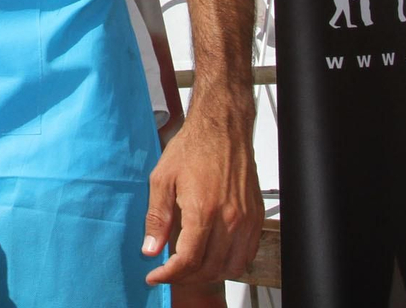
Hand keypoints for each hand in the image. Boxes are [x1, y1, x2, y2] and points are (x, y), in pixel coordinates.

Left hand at [142, 111, 261, 285]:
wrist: (222, 129)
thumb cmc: (193, 147)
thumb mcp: (162, 179)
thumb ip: (156, 217)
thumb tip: (150, 248)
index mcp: (203, 210)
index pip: (188, 260)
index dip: (169, 275)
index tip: (156, 276)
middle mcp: (229, 219)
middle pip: (210, 269)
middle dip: (185, 277)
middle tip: (169, 272)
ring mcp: (246, 219)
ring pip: (231, 267)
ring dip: (209, 273)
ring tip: (190, 267)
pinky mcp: (255, 217)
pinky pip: (247, 253)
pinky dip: (230, 263)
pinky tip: (213, 254)